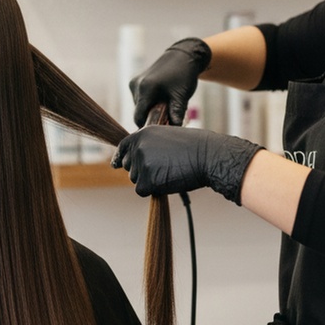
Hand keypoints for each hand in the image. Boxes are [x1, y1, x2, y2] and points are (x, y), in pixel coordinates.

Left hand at [112, 126, 262, 203]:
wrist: (208, 155)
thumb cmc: (194, 147)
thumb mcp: (167, 137)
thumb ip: (150, 145)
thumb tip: (136, 160)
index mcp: (143, 133)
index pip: (123, 147)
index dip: (121, 158)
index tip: (117, 165)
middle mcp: (138, 146)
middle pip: (129, 167)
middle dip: (141, 171)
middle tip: (163, 170)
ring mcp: (141, 163)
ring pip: (136, 180)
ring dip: (150, 181)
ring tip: (171, 172)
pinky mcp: (146, 179)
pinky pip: (142, 190)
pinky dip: (154, 190)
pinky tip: (169, 182)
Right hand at [129, 38, 211, 126]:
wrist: (183, 56)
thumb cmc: (183, 75)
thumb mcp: (181, 97)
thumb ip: (176, 115)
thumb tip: (174, 131)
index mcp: (145, 89)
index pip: (139, 117)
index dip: (147, 126)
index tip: (158, 129)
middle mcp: (136, 85)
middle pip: (139, 111)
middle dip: (152, 116)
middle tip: (167, 116)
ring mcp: (135, 82)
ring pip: (140, 105)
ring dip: (151, 109)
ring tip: (166, 105)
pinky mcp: (136, 81)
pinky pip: (140, 98)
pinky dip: (149, 101)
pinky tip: (161, 98)